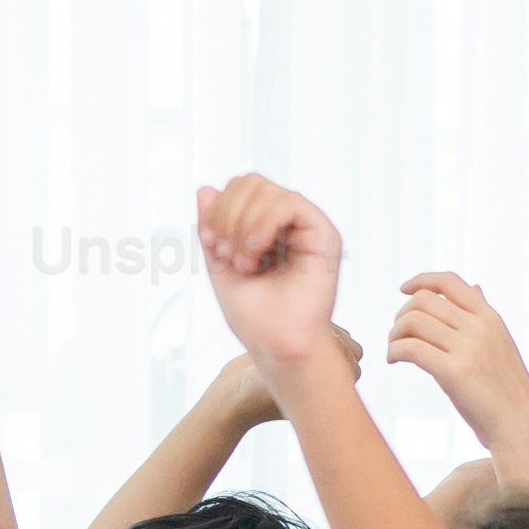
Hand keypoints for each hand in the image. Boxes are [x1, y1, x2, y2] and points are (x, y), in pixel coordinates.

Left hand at [197, 176, 349, 371]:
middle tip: (226, 254)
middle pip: (249, 181)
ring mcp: (307, 225)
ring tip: (244, 262)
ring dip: (242, 224)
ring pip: (265, 189)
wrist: (279, 346)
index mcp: (266, 227)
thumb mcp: (220, 264)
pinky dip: (262, 223)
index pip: (238, 189)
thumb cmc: (255, 316)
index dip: (218, 209)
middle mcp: (288, 222)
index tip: (211, 246)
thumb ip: (212, 227)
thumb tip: (204, 188)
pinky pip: (288, 202)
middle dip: (227, 214)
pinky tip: (256, 252)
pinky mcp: (323, 233)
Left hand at [386, 273, 528, 487]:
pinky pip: (411, 348)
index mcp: (490, 318)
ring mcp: (468, 349)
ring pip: (413, 321)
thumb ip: (482, 315)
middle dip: (402, 315)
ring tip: (394, 351)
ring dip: (394, 334)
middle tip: (398, 336)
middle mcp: (479, 327)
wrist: (521, 427)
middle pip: (423, 300)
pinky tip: (394, 361)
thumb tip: (475, 286)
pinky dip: (394, 351)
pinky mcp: (455, 372)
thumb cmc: (506, 391)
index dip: (421, 280)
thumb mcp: (499, 344)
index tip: (403, 289)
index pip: (449, 281)